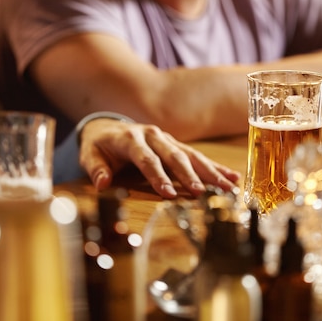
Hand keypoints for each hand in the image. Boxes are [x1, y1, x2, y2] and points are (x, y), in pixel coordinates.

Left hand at [78, 119, 240, 197]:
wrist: (107, 126)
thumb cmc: (99, 145)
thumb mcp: (89, 154)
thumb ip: (95, 168)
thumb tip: (101, 183)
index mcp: (131, 139)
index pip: (147, 159)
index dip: (158, 176)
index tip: (169, 193)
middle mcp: (153, 135)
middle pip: (174, 156)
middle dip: (189, 174)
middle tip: (200, 192)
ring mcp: (167, 139)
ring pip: (191, 155)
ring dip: (209, 171)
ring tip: (227, 186)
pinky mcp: (176, 144)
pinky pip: (198, 156)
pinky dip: (215, 166)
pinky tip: (232, 177)